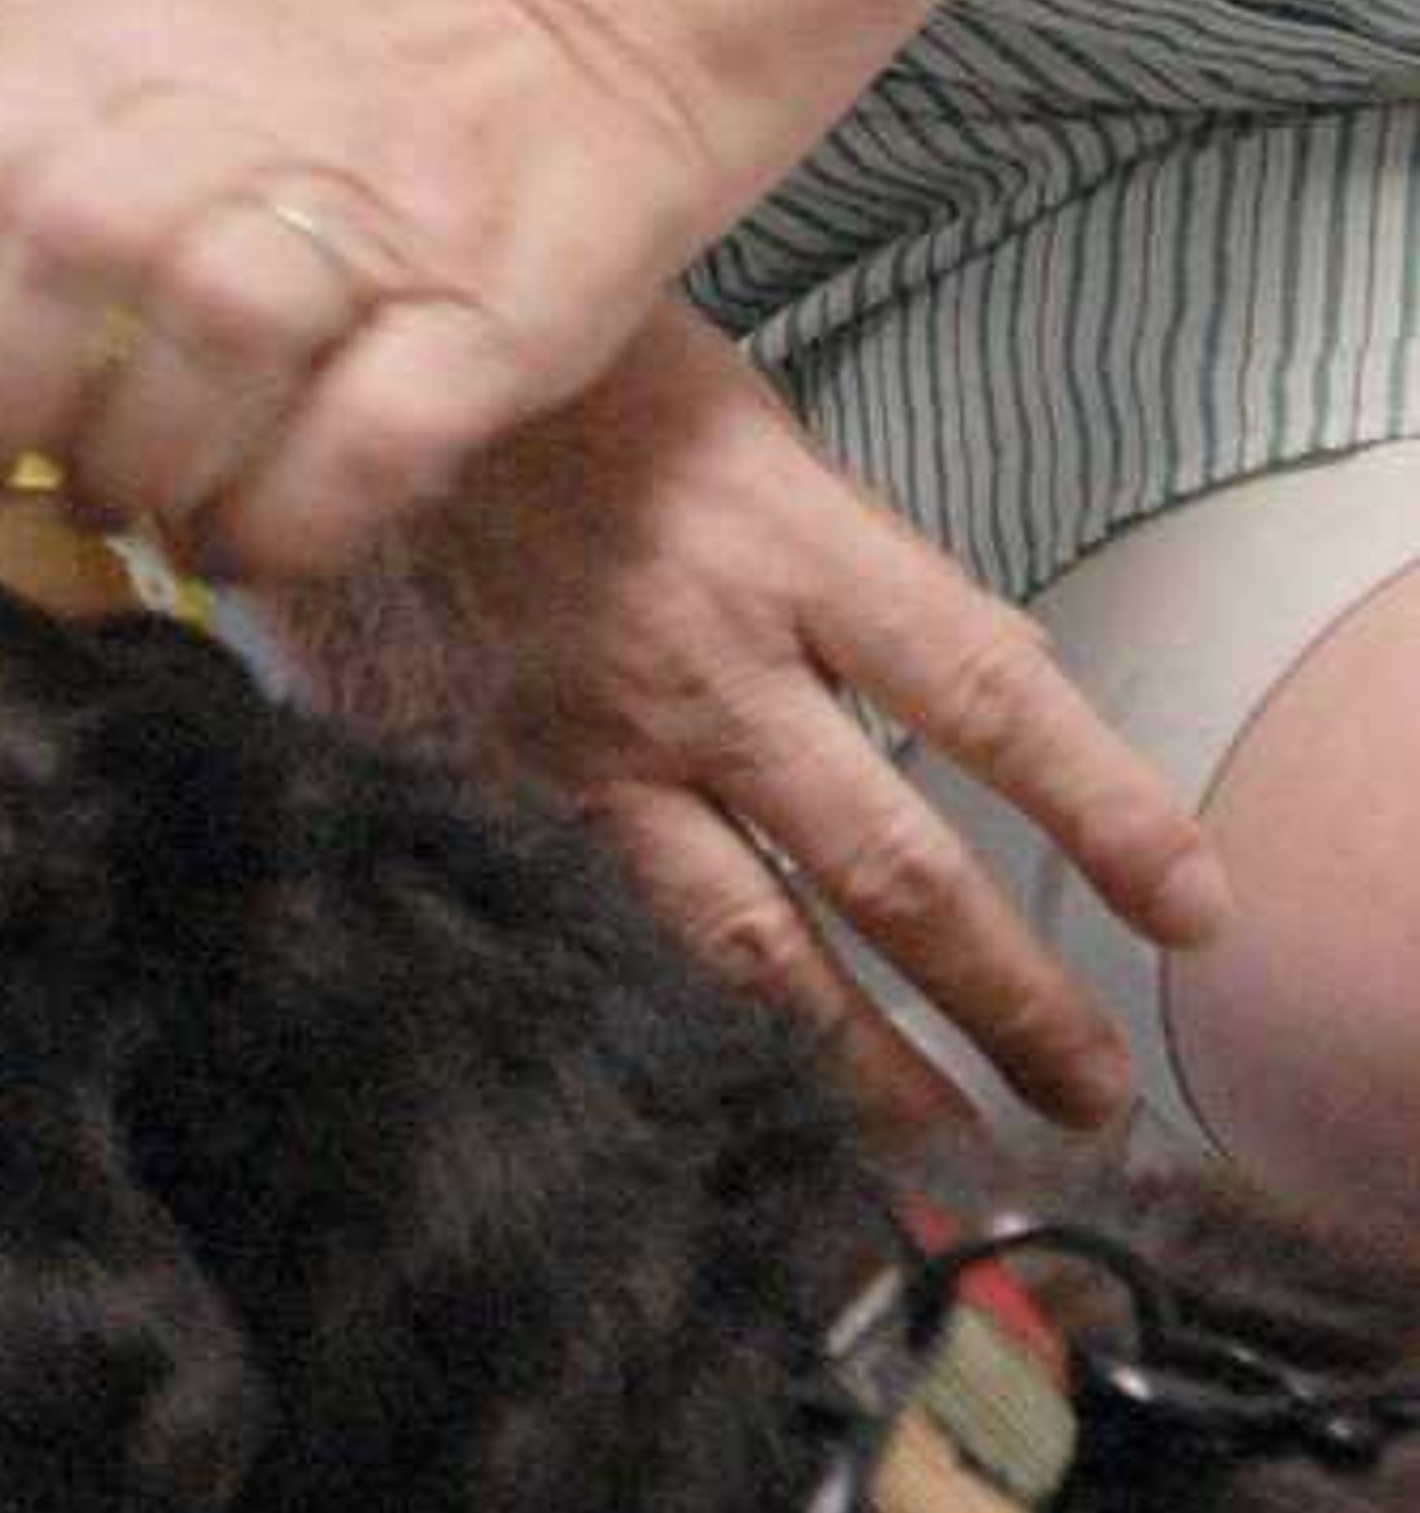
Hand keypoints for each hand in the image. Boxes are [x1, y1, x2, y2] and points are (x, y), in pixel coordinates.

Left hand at [0, 0, 750, 575]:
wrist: (603, 8)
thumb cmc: (344, 69)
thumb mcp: (162, 52)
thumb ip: (36, 168)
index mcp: (127, 39)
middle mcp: (241, 103)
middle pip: (64, 248)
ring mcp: (382, 203)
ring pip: (215, 328)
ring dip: (137, 459)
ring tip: (124, 512)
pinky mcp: (499, 308)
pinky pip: (374, 430)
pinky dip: (287, 516)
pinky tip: (244, 547)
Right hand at [264, 296, 1226, 1126]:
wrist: (321, 370)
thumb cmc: (551, 378)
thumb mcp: (734, 417)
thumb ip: (840, 561)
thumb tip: (976, 679)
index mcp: (782, 542)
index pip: (991, 695)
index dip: (1107, 811)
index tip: (1192, 908)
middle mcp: (700, 664)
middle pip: (894, 867)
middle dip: (1014, 1000)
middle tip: (1092, 1093)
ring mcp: (582, 744)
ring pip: (751, 947)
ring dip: (864, 1064)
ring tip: (946, 1141)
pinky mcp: (482, 790)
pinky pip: (600, 938)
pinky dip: (678, 1028)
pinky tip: (725, 1089)